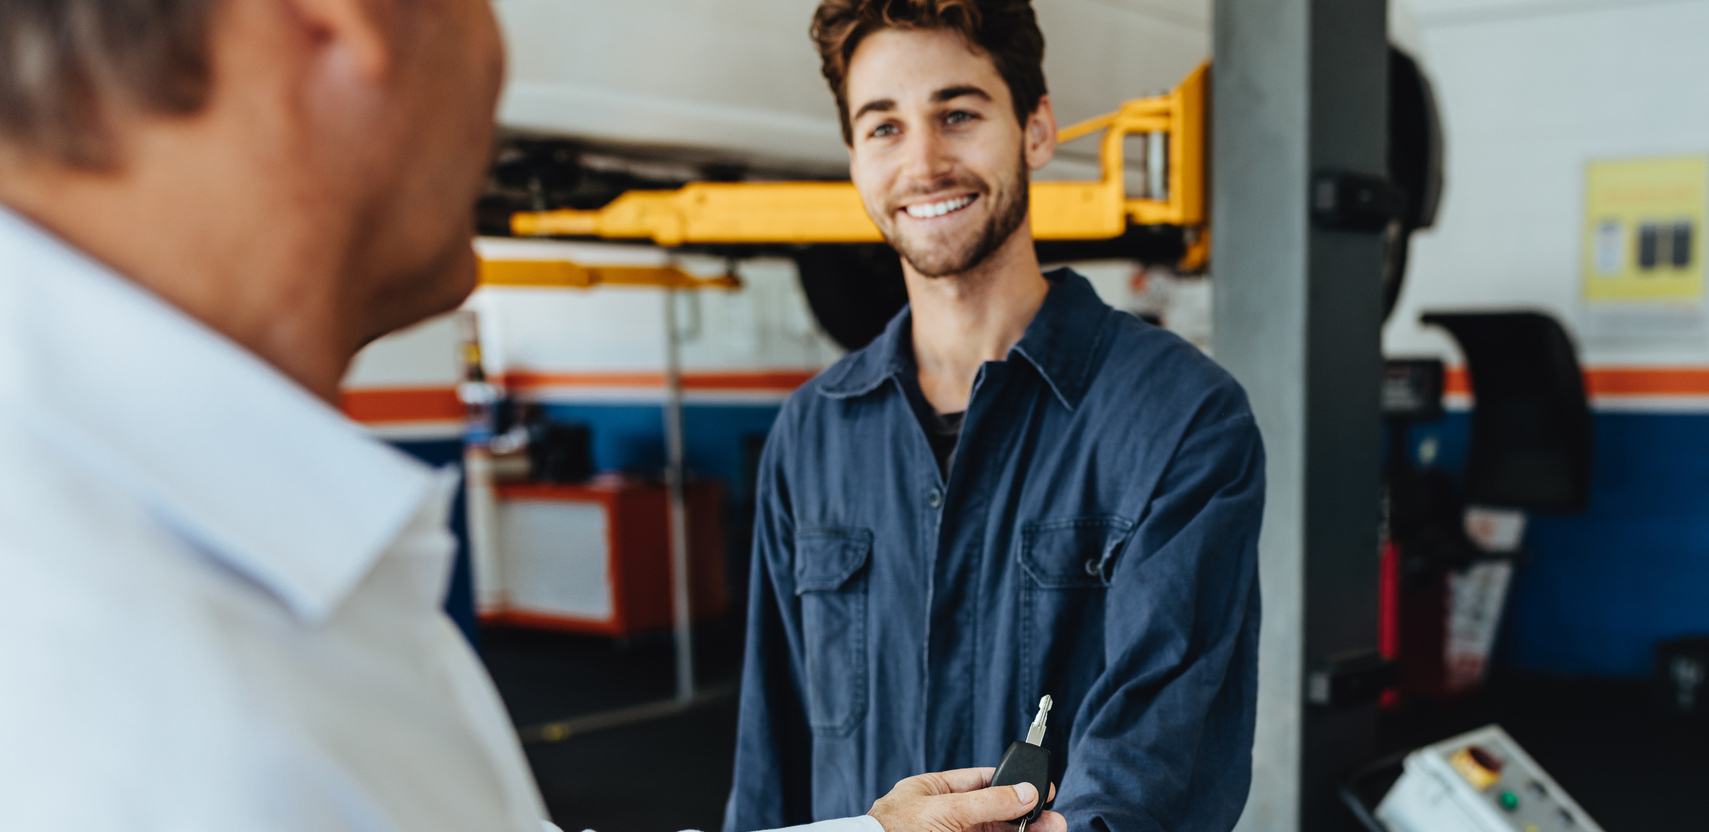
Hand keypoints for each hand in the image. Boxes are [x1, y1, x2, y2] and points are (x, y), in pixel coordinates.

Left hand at [866, 766, 1065, 831]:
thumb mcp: (944, 811)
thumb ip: (987, 802)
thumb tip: (1025, 792)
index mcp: (929, 793)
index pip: (977, 782)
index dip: (1009, 784)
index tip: (1039, 789)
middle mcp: (940, 817)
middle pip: (991, 814)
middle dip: (1024, 817)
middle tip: (1054, 821)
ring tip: (1052, 831)